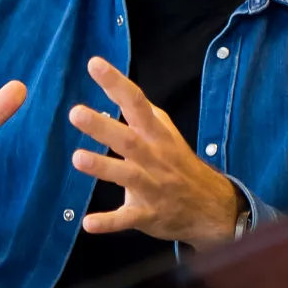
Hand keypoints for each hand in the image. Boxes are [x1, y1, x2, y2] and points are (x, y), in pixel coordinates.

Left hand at [69, 57, 241, 247]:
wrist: (211, 208)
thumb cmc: (180, 166)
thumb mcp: (167, 135)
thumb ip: (144, 115)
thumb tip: (119, 90)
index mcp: (157, 135)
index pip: (136, 103)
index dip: (115, 83)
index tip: (94, 64)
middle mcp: (154, 158)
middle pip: (128, 139)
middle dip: (103, 127)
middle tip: (75, 112)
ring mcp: (153, 187)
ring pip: (128, 176)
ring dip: (103, 168)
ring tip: (77, 159)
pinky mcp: (149, 214)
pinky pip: (128, 218)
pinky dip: (109, 222)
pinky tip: (88, 224)